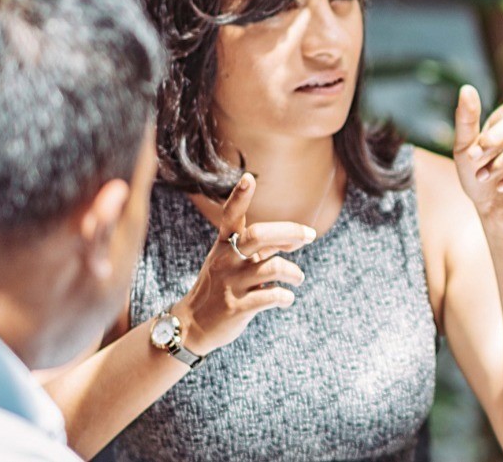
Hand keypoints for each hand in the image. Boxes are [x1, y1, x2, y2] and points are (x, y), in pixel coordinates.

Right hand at [170, 173, 314, 353]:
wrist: (193, 325)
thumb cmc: (221, 287)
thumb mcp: (233, 261)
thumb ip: (262, 247)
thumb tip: (296, 236)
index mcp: (224, 245)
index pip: (231, 216)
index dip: (239, 197)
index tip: (249, 178)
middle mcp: (226, 260)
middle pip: (259, 236)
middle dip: (290, 232)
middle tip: (309, 236)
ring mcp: (231, 284)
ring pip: (273, 267)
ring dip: (294, 273)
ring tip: (297, 278)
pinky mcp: (237, 308)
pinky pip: (272, 296)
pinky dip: (286, 297)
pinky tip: (285, 298)